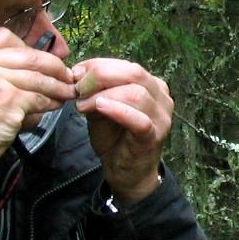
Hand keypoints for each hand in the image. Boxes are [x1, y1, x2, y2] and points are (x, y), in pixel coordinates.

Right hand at [0, 29, 75, 172]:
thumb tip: (36, 65)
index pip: (3, 37)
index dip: (27, 46)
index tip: (40, 58)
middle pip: (27, 55)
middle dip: (53, 65)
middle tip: (66, 74)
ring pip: (37, 77)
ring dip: (57, 85)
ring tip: (67, 91)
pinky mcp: (8, 98)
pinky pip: (38, 97)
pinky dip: (51, 101)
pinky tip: (56, 104)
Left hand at [73, 58, 172, 205]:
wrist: (126, 174)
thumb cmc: (116, 139)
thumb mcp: (101, 109)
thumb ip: (95, 91)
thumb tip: (78, 74)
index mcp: (152, 86)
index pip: (127, 66)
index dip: (99, 65)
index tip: (76, 73)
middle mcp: (162, 97)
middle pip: (134, 73)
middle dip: (102, 76)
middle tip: (79, 87)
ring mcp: (161, 117)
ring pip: (136, 94)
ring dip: (104, 95)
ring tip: (83, 104)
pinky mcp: (154, 136)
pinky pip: (139, 119)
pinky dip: (118, 110)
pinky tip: (99, 108)